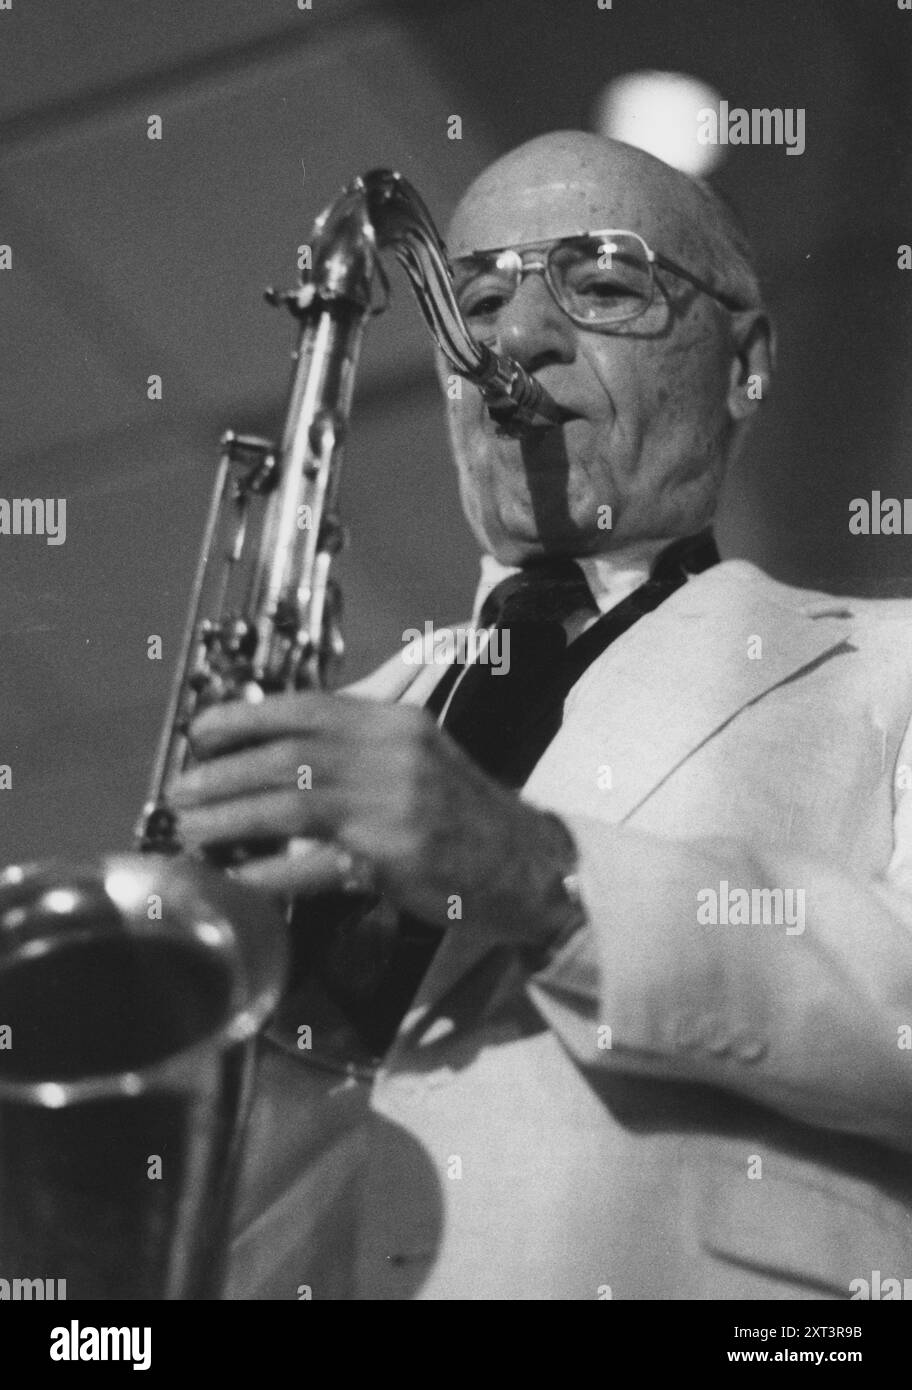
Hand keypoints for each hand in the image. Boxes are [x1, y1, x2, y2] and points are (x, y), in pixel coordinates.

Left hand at [169, 691, 579, 947]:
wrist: (528, 861)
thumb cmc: (462, 809)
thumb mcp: (419, 752)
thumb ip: (358, 742)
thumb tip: (279, 744)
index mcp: (394, 723)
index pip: (306, 707)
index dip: (244, 717)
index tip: (199, 730)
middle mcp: (392, 755)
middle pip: (287, 756)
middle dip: (222, 772)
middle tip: (179, 791)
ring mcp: (392, 808)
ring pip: (290, 805)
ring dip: (229, 818)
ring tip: (190, 831)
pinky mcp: (392, 860)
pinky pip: (313, 865)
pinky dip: (267, 872)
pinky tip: (236, 879)